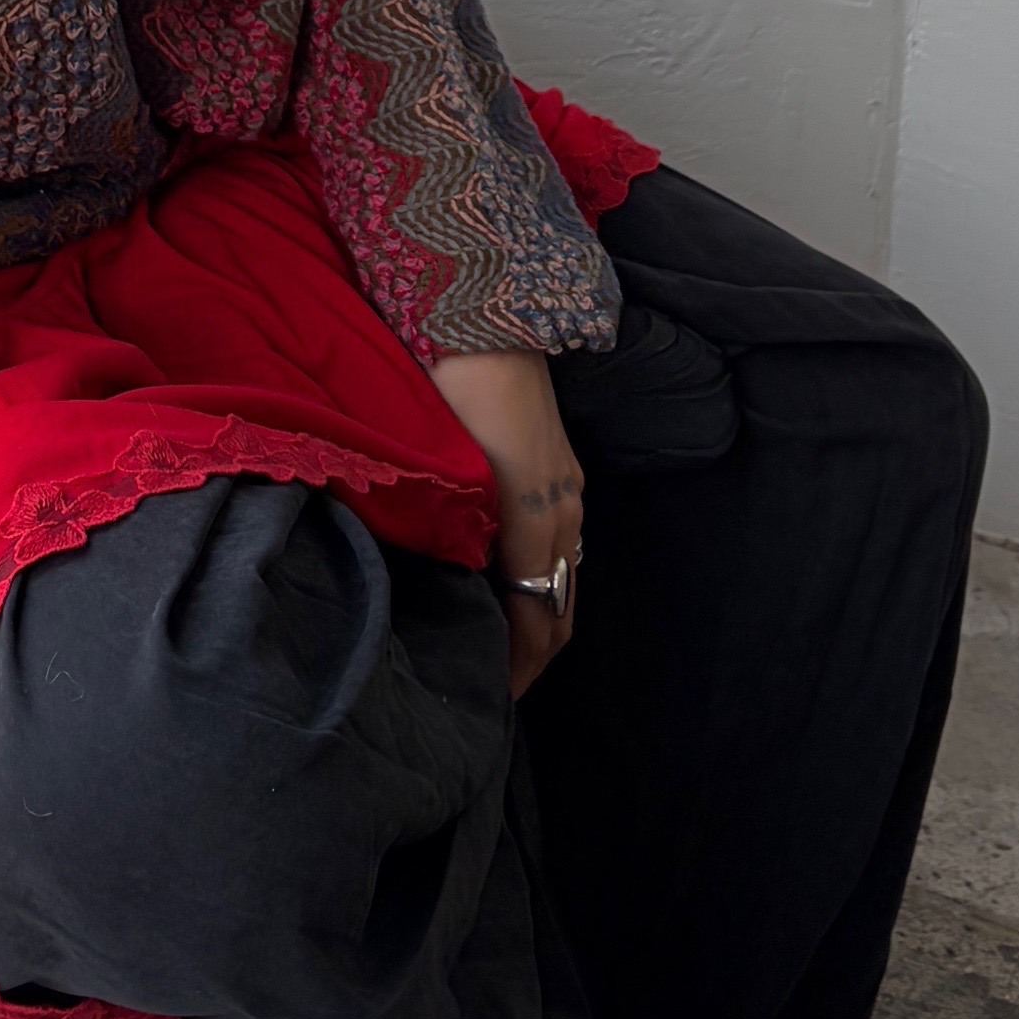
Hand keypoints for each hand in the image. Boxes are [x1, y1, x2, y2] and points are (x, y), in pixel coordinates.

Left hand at [428, 346, 583, 695]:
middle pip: (559, 609)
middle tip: (496, 690)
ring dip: (540, 620)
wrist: (488, 319)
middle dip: (533, 657)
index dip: (516, 668)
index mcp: (535, 521)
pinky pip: (563, 547)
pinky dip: (544, 583)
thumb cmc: (456, 392)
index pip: (535, 620)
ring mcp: (568, 490)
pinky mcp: (562, 470)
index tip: (489, 700)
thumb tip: (451, 592)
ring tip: (503, 649)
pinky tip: (511, 586)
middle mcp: (563, 513)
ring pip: (564, 579)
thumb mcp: (451, 472)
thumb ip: (457, 536)